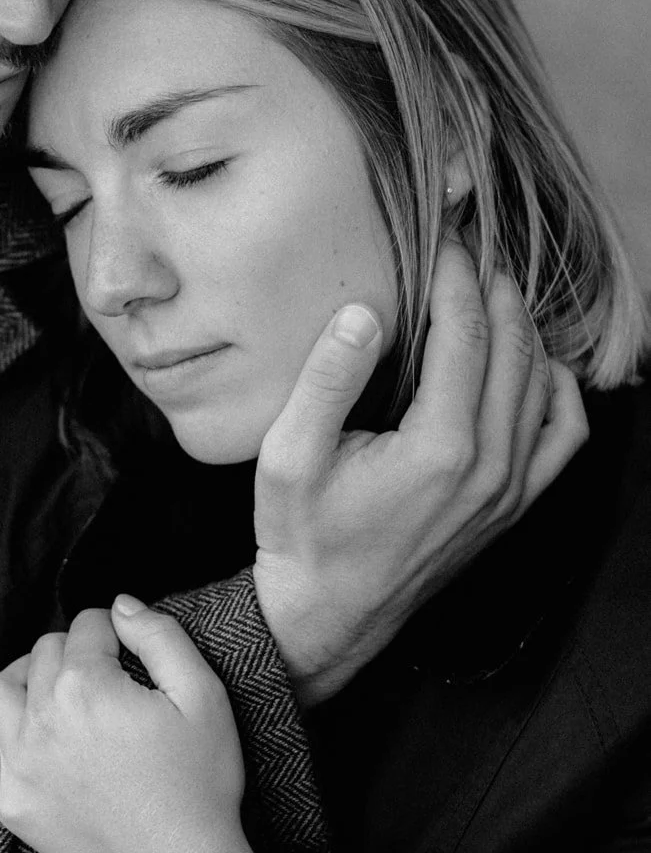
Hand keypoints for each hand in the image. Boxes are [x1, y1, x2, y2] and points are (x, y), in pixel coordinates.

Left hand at [0, 599, 262, 852]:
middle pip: (44, 652)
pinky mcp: (8, 802)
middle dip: (74, 651)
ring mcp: (18, 763)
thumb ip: (161, 635)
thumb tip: (119, 605)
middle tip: (105, 674)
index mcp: (87, 687)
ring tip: (55, 687)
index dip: (113, 629)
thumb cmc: (199, 784)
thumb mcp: (204, 696)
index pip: (87, 625)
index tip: (130, 649)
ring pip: (1, 688)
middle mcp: (42, 718)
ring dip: (26, 676)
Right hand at [254, 243, 588, 704]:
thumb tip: (363, 314)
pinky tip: (527, 361)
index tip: (441, 237)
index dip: (456, 273)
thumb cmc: (300, 536)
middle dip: (492, 286)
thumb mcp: (287, 457)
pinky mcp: (515, 505)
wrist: (327, 616)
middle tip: (465, 247)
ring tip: (488, 289)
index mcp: (440, 448)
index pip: (466, 331)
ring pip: (542, 382)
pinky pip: (565, 433)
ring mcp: (511, 489)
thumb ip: (326, 381)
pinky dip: (556, 386)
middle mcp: (491, 466)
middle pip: (512, 346)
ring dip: (520, 325)